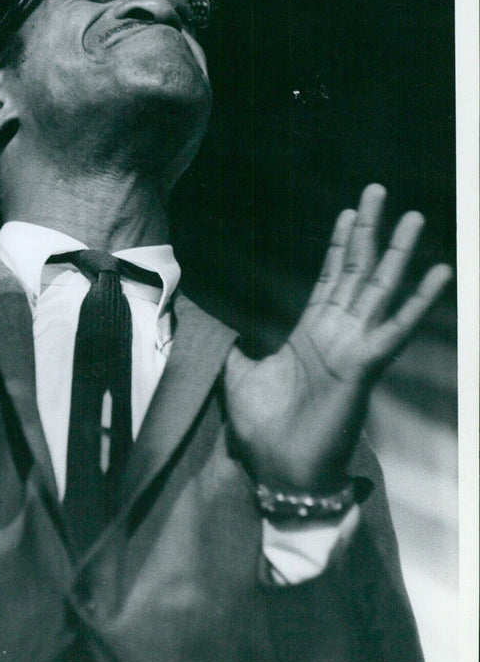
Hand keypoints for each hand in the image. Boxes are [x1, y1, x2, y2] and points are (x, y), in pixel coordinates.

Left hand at [224, 184, 451, 491]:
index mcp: (311, 333)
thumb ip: (235, 349)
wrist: (278, 470)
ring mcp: (355, 348)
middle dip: (369, 231)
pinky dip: (419, 301)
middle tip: (379, 191)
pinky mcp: (365, 366)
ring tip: (415, 218)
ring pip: (380, 290)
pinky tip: (440, 273)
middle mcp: (338, 334)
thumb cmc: (264, 429)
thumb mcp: (238, 377)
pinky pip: (396, 329)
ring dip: (398, 254)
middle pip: (357, 271)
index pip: (329, 278)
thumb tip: (221, 328)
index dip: (340, 245)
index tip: (349, 212)